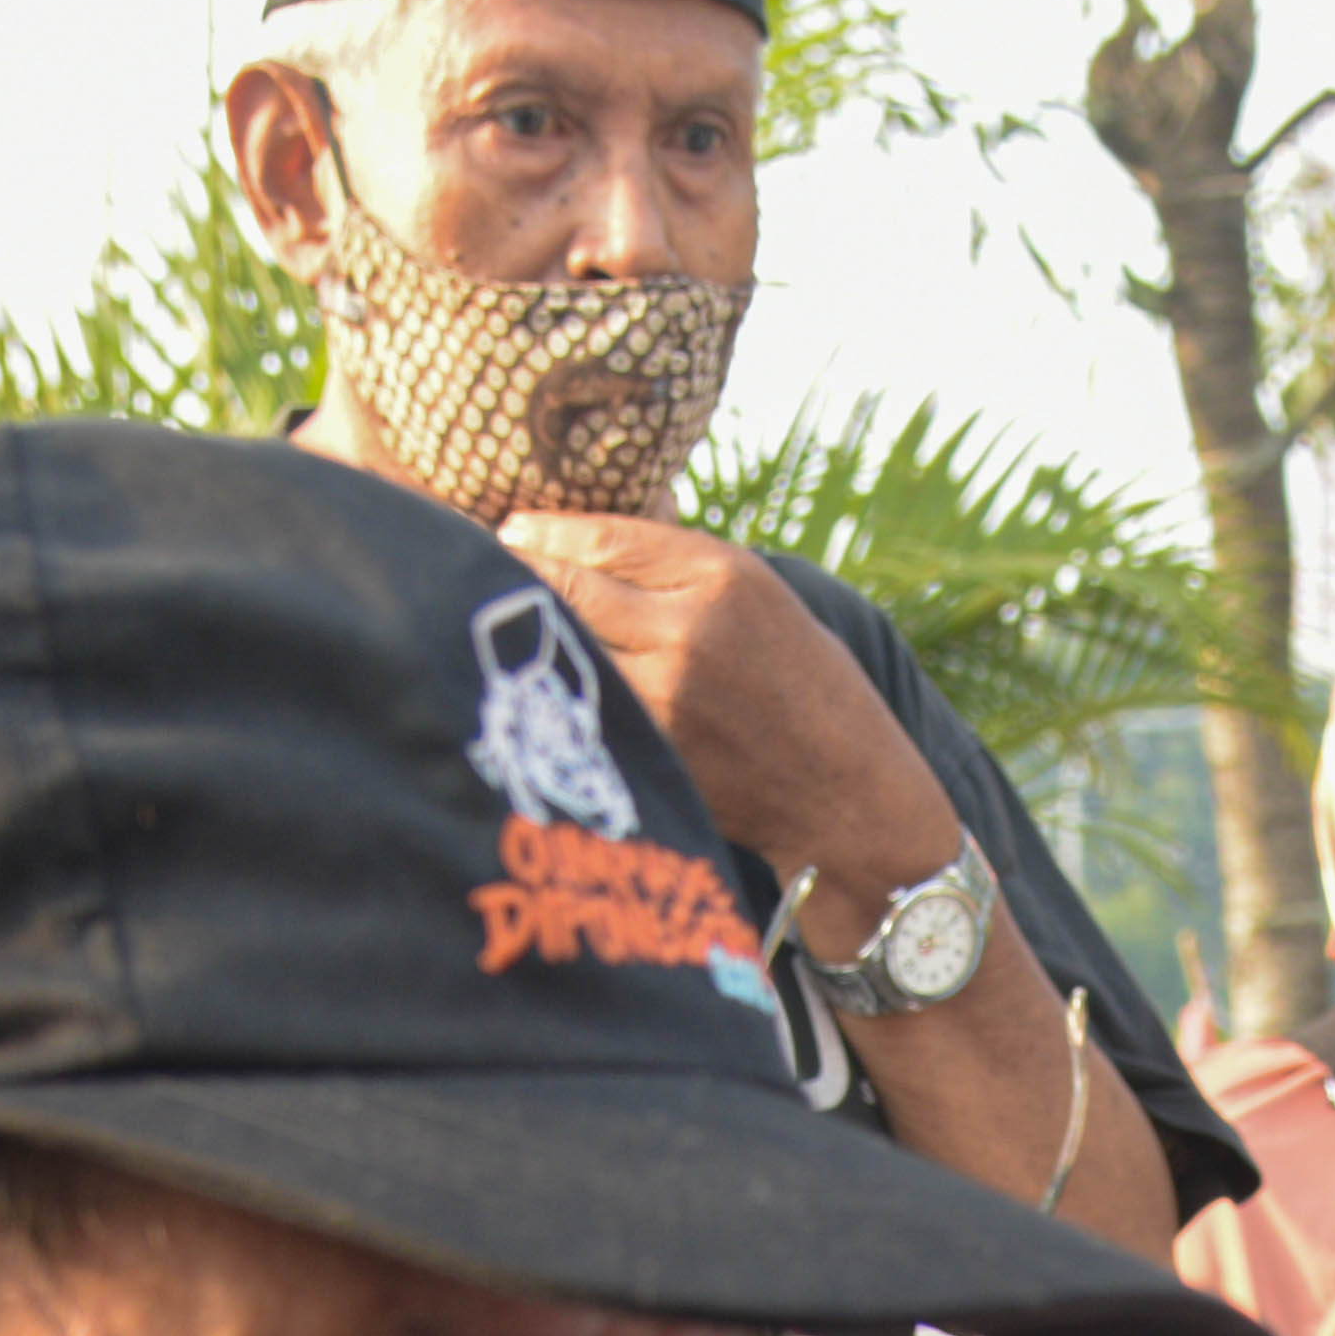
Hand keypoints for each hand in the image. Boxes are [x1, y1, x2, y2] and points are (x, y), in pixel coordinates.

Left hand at [485, 512, 969, 907]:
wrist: (853, 800)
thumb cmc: (812, 695)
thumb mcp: (765, 605)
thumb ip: (684, 574)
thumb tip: (584, 547)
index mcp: (725, 576)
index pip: (602, 538)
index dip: (543, 534)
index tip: (510, 534)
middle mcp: (689, 629)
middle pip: (566, 586)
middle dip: (518, 579)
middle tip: (481, 577)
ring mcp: (665, 696)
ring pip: (562, 651)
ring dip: (527, 642)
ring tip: (504, 634)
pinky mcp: (652, 753)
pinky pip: (580, 709)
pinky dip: (554, 695)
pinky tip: (542, 690)